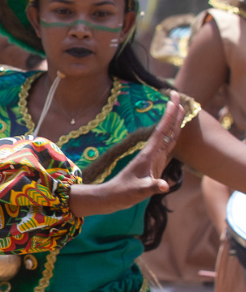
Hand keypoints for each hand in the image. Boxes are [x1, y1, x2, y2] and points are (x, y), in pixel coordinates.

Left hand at [67, 91, 182, 216]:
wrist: (111, 197)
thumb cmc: (123, 194)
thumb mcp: (139, 192)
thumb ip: (152, 187)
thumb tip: (164, 186)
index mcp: (149, 155)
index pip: (162, 131)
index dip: (170, 115)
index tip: (174, 99)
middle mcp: (151, 154)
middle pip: (166, 129)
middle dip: (173, 112)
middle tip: (178, 94)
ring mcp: (152, 159)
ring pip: (167, 136)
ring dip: (174, 122)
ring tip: (180, 109)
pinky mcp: (152, 166)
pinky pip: (166, 147)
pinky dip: (173, 137)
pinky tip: (174, 134)